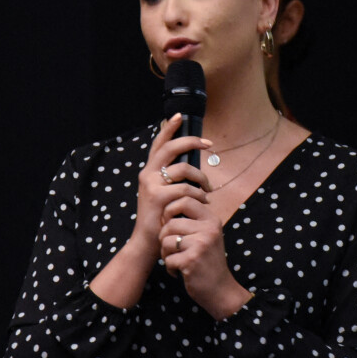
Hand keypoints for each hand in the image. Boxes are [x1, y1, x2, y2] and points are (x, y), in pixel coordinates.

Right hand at [132, 113, 212, 261]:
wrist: (148, 241)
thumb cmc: (160, 217)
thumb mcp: (163, 194)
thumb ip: (172, 178)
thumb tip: (190, 164)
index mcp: (149, 171)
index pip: (159, 144)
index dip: (169, 128)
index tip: (180, 116)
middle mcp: (148, 174)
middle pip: (171, 148)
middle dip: (191, 142)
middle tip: (208, 144)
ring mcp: (151, 185)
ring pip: (183, 169)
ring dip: (201, 178)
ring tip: (207, 190)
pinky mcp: (158, 197)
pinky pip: (185, 189)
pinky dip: (198, 194)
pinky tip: (203, 202)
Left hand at [159, 194, 251, 318]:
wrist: (220, 289)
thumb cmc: (208, 262)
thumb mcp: (208, 236)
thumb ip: (194, 220)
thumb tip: (168, 205)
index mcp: (212, 220)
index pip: (185, 200)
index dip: (170, 210)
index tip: (169, 223)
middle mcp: (208, 229)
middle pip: (170, 223)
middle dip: (164, 237)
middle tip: (170, 248)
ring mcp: (200, 244)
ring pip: (166, 240)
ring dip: (165, 253)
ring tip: (174, 260)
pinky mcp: (191, 260)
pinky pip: (168, 258)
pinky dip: (170, 268)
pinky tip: (178, 272)